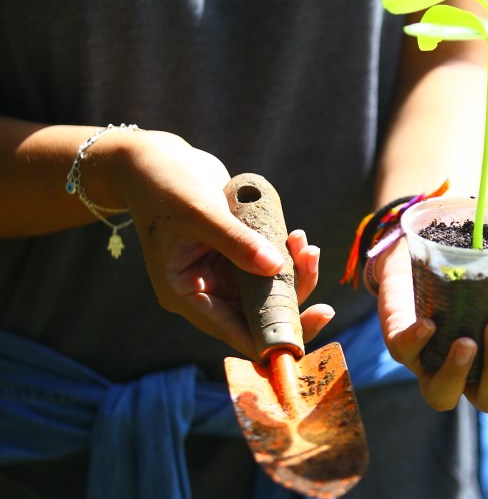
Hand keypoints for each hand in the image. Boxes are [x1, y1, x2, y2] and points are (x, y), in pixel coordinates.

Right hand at [105, 131, 332, 357]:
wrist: (155, 159)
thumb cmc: (166, 184)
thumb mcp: (200, 212)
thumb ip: (237, 241)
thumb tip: (276, 268)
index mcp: (185, 294)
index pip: (234, 332)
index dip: (270, 338)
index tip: (307, 331)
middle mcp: (205, 290)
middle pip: (258, 316)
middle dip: (293, 301)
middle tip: (320, 287)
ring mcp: (222, 274)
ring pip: (270, 292)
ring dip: (296, 275)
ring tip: (306, 246)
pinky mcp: (237, 255)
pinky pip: (271, 268)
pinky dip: (289, 258)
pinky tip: (298, 238)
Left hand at [375, 237, 487, 412]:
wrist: (417, 265)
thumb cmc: (469, 283)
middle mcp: (468, 374)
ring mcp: (431, 365)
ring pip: (442, 396)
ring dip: (457, 371)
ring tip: (465, 341)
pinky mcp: (401, 345)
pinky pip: (404, 354)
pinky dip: (416, 342)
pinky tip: (428, 324)